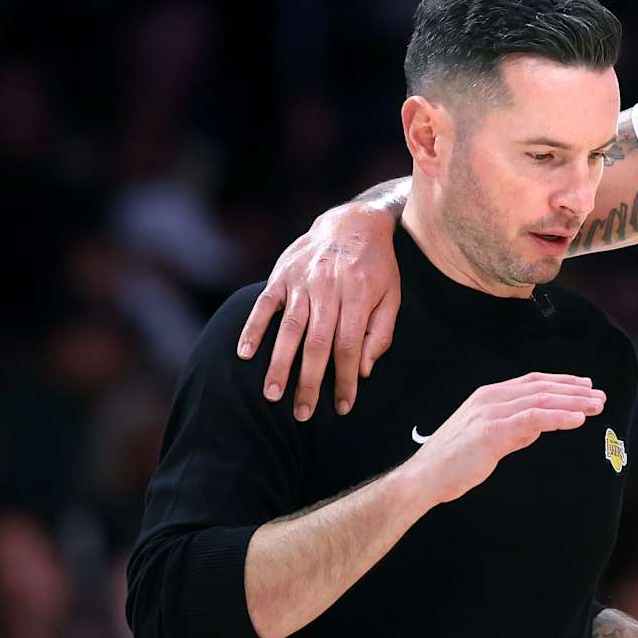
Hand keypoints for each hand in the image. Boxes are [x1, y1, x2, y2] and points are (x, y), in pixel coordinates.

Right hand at [237, 201, 401, 420]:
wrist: (353, 223)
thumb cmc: (377, 267)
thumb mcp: (392, 297)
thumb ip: (380, 334)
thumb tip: (363, 371)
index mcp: (359, 297)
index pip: (349, 347)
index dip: (344, 380)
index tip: (342, 407)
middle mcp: (329, 290)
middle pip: (317, 344)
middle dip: (309, 382)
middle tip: (302, 414)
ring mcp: (302, 281)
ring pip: (288, 329)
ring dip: (279, 364)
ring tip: (272, 394)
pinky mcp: (281, 275)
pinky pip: (264, 304)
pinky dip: (253, 328)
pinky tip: (245, 354)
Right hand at [403, 374, 604, 505]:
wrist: (424, 477)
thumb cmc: (453, 462)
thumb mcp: (487, 438)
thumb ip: (513, 429)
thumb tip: (539, 426)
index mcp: (488, 396)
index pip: (532, 382)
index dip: (561, 382)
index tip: (585, 386)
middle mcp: (490, 398)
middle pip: (542, 388)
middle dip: (574, 391)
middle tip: (599, 396)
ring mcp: (491, 413)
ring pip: (542, 400)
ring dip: (573, 403)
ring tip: (596, 406)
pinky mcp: (493, 432)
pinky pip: (533, 419)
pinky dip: (559, 417)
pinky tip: (578, 420)